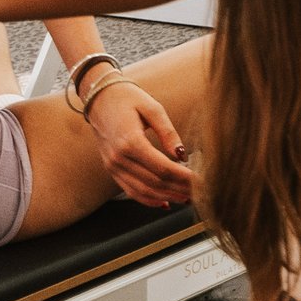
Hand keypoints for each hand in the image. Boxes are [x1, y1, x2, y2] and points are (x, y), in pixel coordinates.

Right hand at [85, 78, 194, 206]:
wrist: (99, 97)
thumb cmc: (128, 98)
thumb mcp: (152, 108)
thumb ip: (168, 132)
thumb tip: (182, 155)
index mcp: (130, 142)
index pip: (162, 168)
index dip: (183, 178)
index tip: (201, 181)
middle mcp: (119, 158)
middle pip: (154, 182)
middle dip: (178, 190)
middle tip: (199, 192)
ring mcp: (112, 166)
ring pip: (142, 191)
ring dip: (166, 197)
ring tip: (186, 198)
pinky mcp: (111, 169)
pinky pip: (129, 190)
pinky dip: (148, 199)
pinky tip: (164, 202)